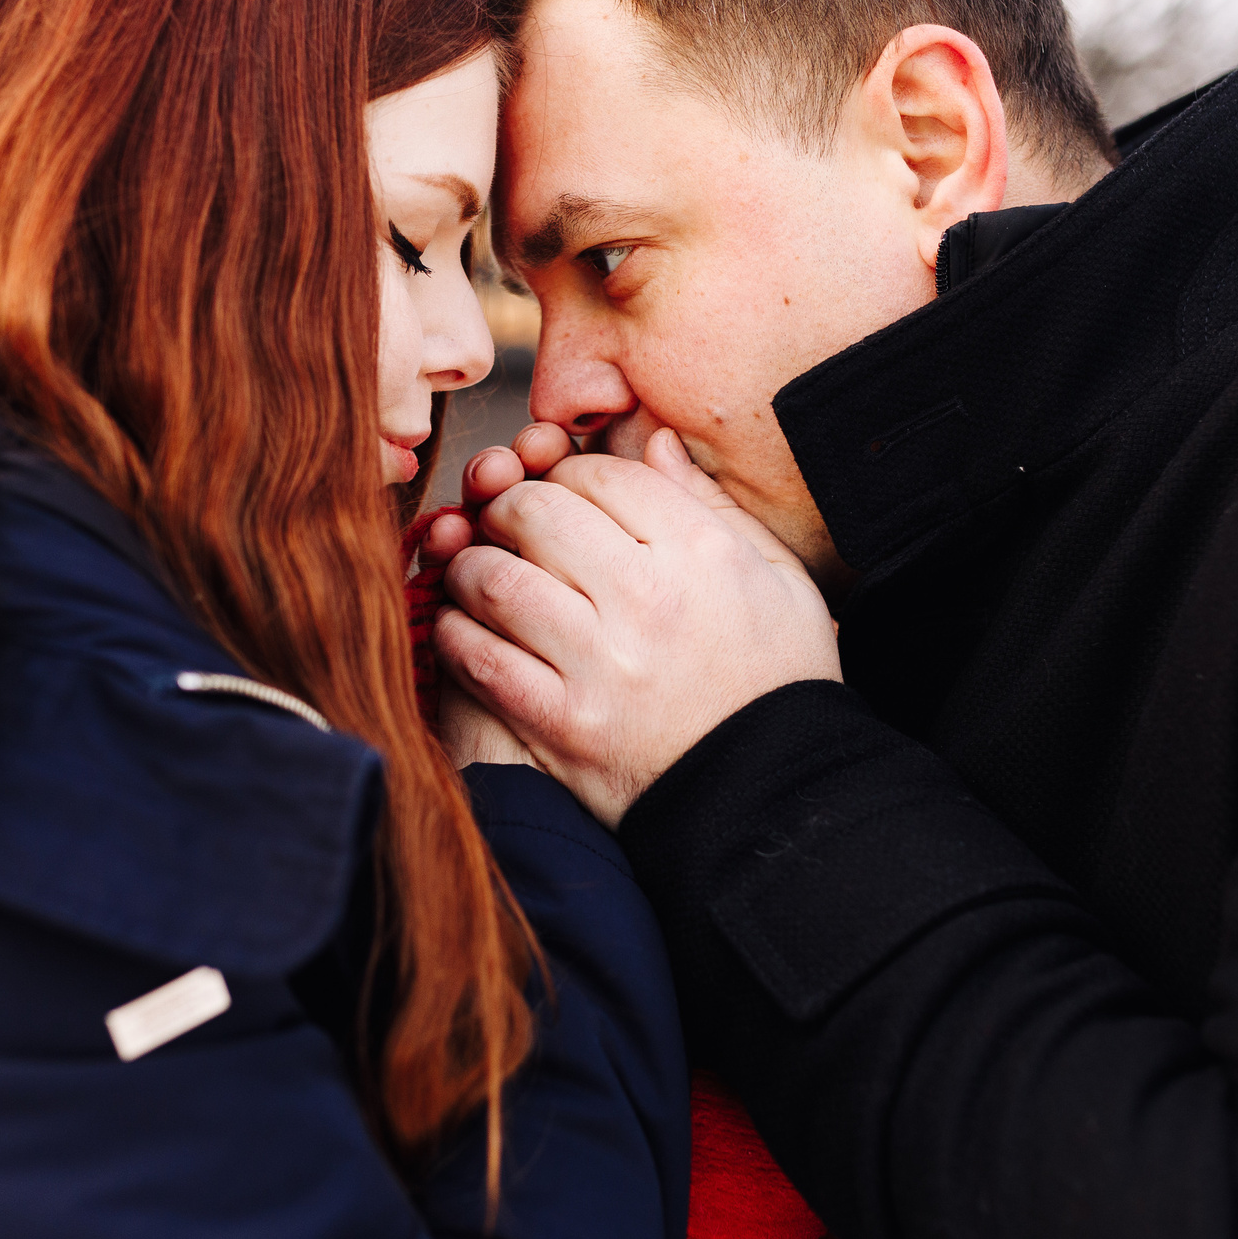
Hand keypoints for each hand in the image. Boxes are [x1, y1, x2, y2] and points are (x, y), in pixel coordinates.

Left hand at [435, 427, 840, 826]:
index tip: (560, 494)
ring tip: (477, 573)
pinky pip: (481, 659)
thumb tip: (654, 440)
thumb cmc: (777, 682)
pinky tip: (462, 630)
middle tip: (505, 524)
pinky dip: (457, 635)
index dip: (567, 473)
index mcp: (702, 553)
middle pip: (537, 513)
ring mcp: (601, 665)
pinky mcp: (564, 725)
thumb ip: (712, 504)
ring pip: (496, 580)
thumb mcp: (780, 580)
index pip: (601, 475)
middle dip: (509, 508)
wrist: (773, 798)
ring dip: (471, 568)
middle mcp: (648, 599)